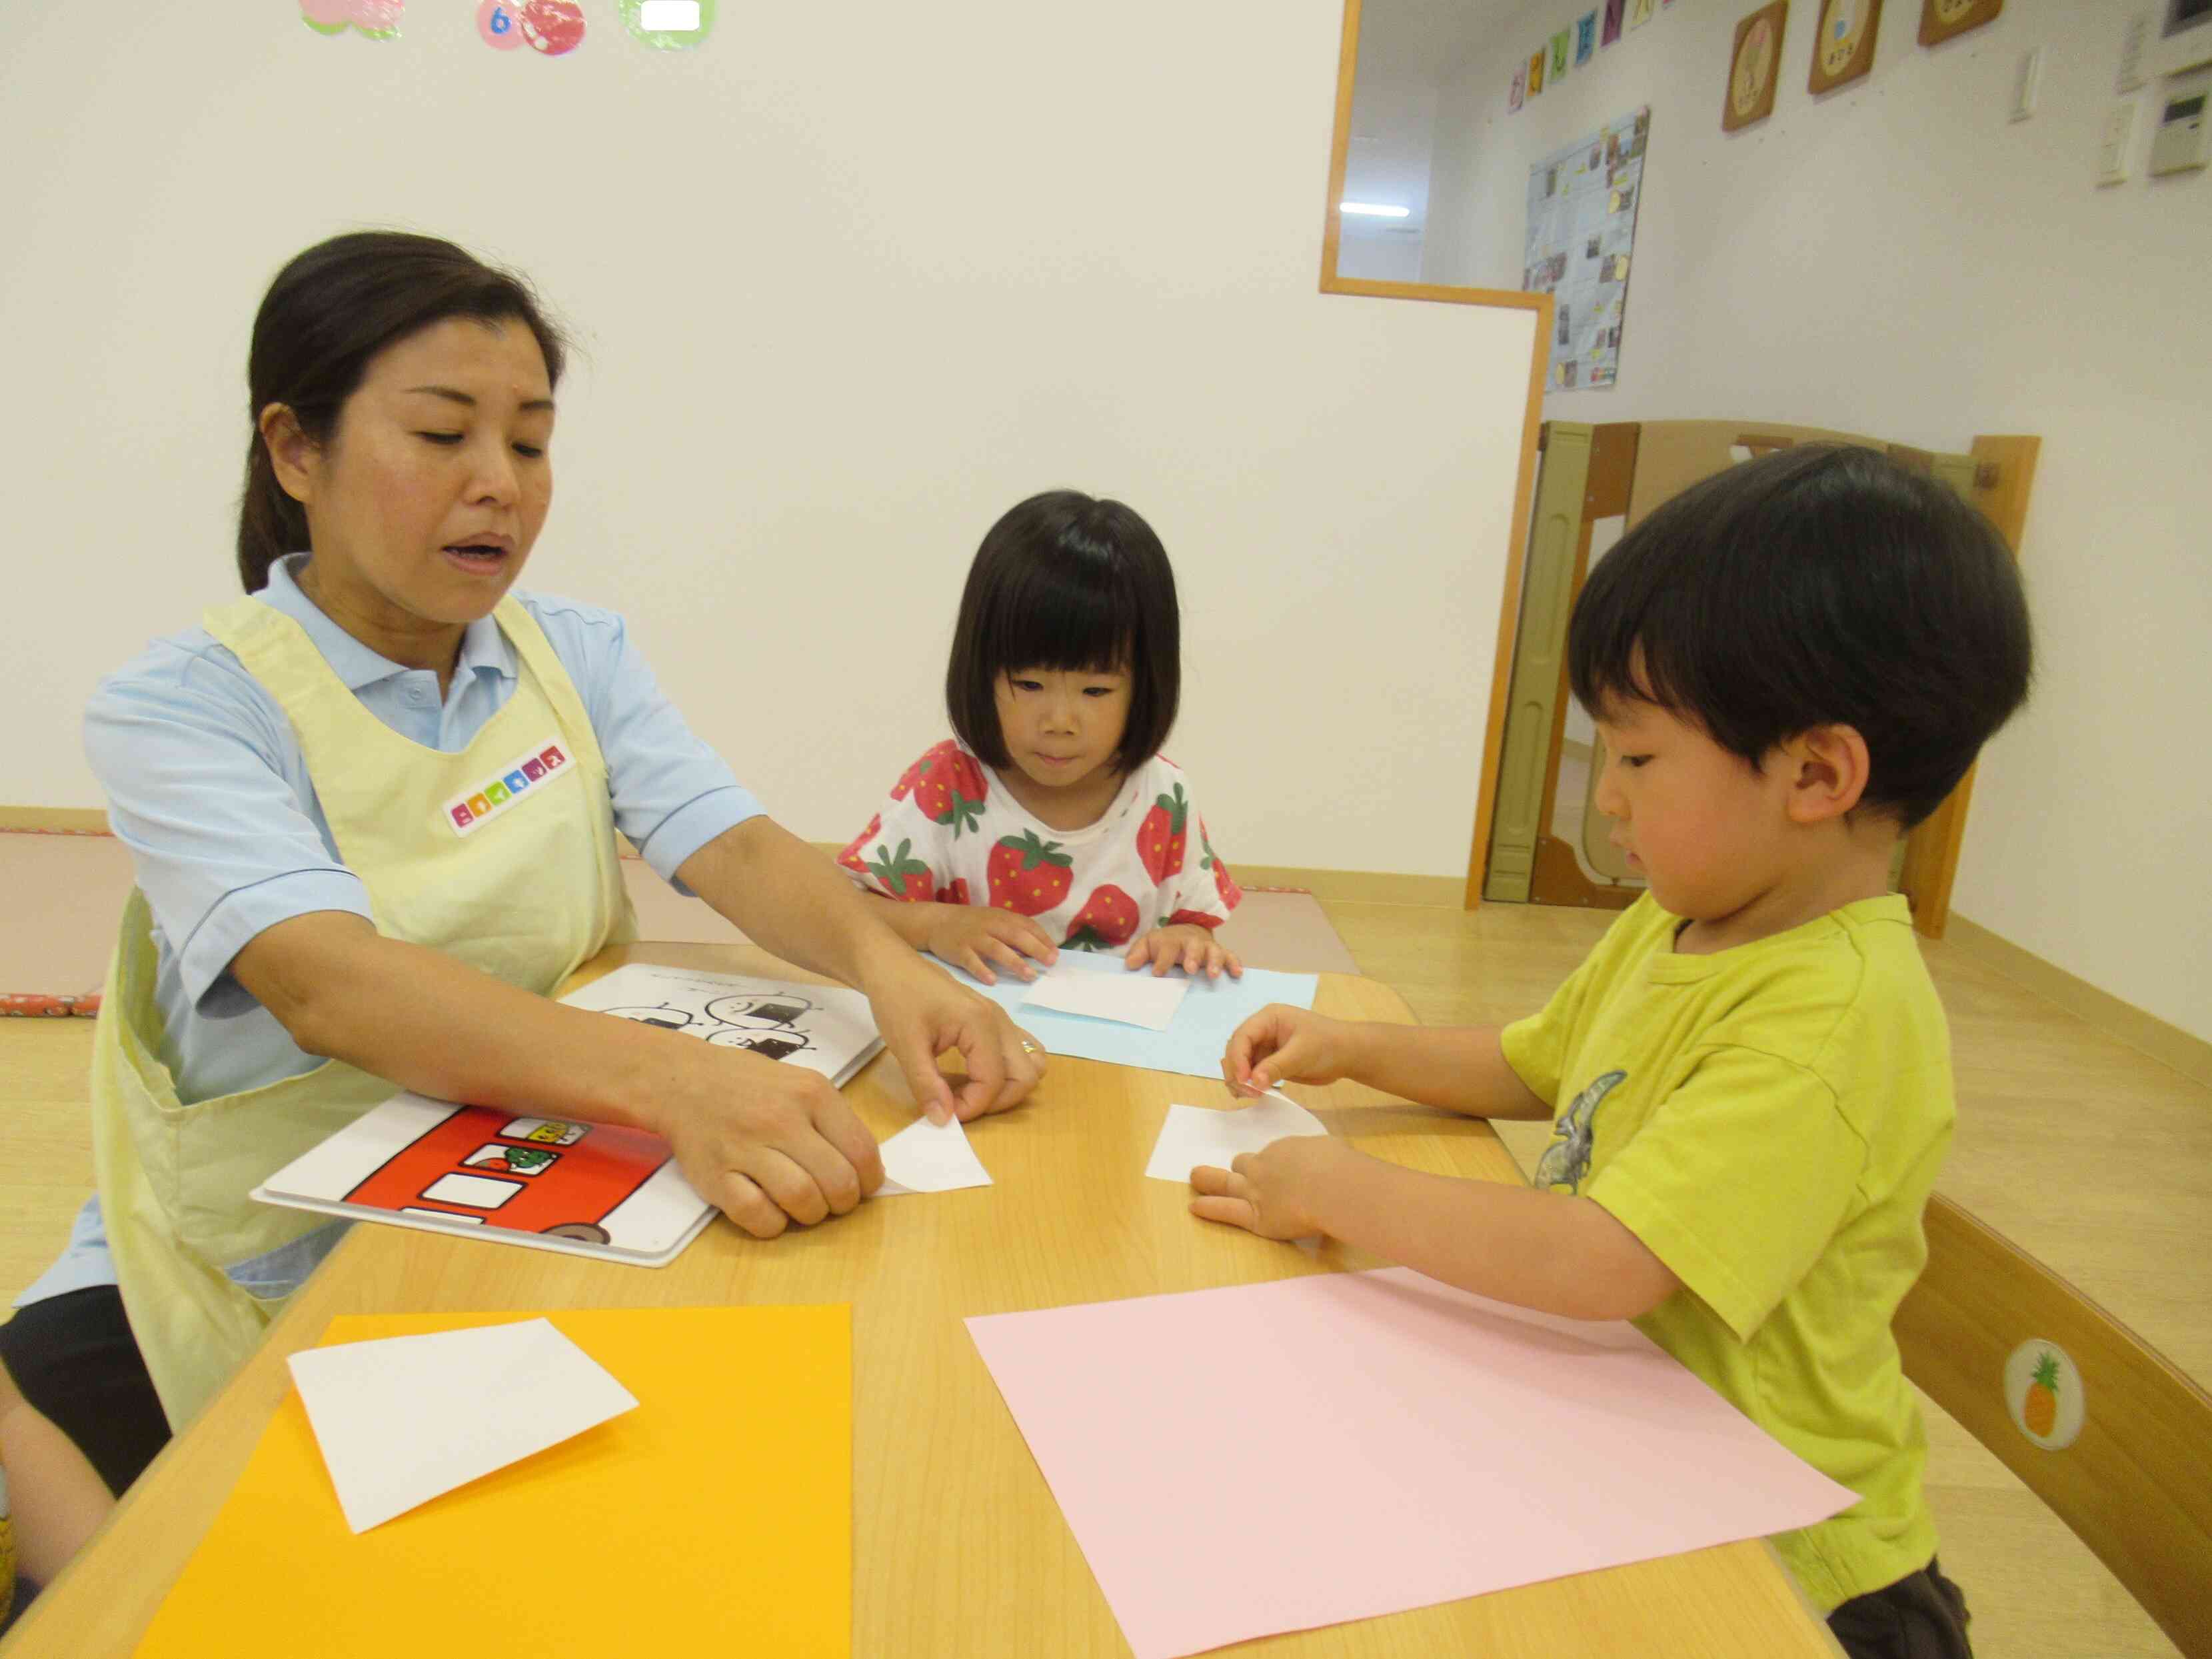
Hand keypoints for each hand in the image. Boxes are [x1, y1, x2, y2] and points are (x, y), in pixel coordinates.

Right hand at [658, 1040, 884, 1239]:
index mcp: (811, 1094)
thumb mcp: (802, 1083)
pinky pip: (758, 1217)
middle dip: (844, 1202)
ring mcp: (745, 1148)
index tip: (863, 1187)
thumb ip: (835, 1121)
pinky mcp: (715, 1177)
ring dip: (812, 1215)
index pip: (861, 1151)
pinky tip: (772, 1211)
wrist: (683, 1079)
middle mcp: (780, 1119)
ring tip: (804, 1206)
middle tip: (834, 1201)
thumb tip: (867, 1169)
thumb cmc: (751, 1085)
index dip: (870, 1180)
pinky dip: (774, 1224)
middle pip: (837, 1182)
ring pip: (802, 1201)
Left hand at [861, 945, 1045, 1123]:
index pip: (994, 1082)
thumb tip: (944, 1120)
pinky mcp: (995, 1021)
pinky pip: (1019, 1051)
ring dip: (1007, 1087)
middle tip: (961, 1104)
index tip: (944, 1113)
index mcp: (981, 1024)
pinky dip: (1006, 1071)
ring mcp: (1001, 1020)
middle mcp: (999, 1021)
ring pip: (1030, 1064)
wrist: (892, 966)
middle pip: (1025, 1076)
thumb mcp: (905, 1045)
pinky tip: (972, 1074)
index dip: (972, 1107)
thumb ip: (926, 1084)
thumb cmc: (897, 999)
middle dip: (997, 1101)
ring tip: (970, 1091)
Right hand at [924, 904, 1058, 985]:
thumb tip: (1039, 950)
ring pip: (996, 949)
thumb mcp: (994, 921)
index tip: (1055, 954)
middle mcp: (989, 925)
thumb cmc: (972, 924)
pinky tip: (992, 980)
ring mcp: (973, 937)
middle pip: (1015, 936)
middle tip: (1049, 963)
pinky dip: (982, 970)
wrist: (937, 921)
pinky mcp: (958, 950)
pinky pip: (971, 961)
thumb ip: (1014, 932)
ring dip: (1015, 962)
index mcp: (1001, 917)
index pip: (1027, 925)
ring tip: (1030, 976)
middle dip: (1035, 949)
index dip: (1042, 939)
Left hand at [1125, 923, 1241, 980]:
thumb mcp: (1148, 944)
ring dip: (1215, 962)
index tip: (1158, 972)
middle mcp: (1191, 942)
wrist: (1185, 931)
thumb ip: (1138, 953)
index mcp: (1172, 940)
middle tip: (1190, 969)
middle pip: (1193, 946)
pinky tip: (1238, 974)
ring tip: (1214, 975)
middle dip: (1192, 957)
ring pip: (1214, 951)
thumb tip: (1129, 965)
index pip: (1167, 948)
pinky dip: (1235, 963)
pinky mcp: (1220, 953)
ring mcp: (1207, 947)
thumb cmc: (1164, 943)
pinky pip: (1230, 956)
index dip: (1162, 960)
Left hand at [1188, 1136, 1346, 1239]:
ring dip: (1210, 1179)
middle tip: (1233, 1167)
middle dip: (1239, 1167)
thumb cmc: (1340, 1166)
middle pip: (1244, 1164)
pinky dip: (1210, 1208)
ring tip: (1196, 1178)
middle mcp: (1265, 1167)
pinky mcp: (1255, 1216)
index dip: (1276, 1164)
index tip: (1283, 1170)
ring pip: (1228, 1182)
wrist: (1331, 1186)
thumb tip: (1323, 1161)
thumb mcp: (1329, 1150)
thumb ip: (1318, 1156)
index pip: (1273, 1156)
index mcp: (1286, 1150)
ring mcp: (1256, 1190)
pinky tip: (1195, 1207)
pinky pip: (1226, 1210)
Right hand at [1221, 1004, 1362, 1097]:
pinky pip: (1251, 1074)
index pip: (1242, 1036)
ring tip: (1253, 1095)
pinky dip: (1249, 1085)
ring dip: (1240, 1081)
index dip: (1238, 1058)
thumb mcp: (1302, 1053)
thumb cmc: (1327, 1045)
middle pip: (1236, 1051)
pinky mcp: (1270, 1063)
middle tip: (1250, 1092)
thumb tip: (1253, 1082)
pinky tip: (1257, 1094)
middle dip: (1237, 1071)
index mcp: (1268, 1019)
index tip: (1244, 1080)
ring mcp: (1265, 1048)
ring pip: (1240, 1064)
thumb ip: (1276, 1066)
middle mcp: (1262, 1031)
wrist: (1348, 1054)